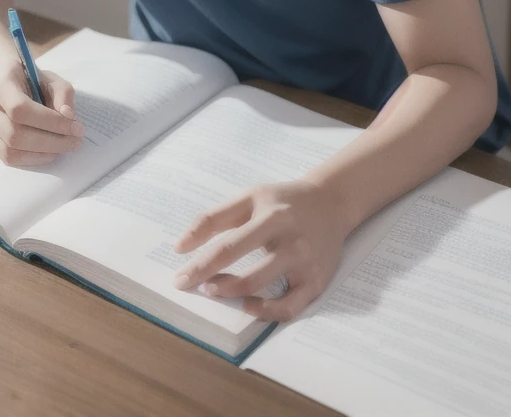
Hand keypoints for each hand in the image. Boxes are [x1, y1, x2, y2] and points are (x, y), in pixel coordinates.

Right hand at [0, 62, 84, 166]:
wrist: (4, 80)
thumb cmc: (30, 79)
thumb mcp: (51, 78)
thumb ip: (63, 93)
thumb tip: (68, 117)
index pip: (20, 108)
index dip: (50, 122)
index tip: (76, 127)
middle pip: (15, 134)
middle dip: (50, 141)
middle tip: (75, 141)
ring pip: (10, 150)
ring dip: (42, 153)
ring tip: (64, 147)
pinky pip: (7, 158)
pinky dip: (32, 159)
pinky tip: (49, 152)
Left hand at [171, 178, 349, 321]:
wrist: (330, 203)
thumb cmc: (282, 201)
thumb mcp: (248, 198)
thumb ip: (213, 218)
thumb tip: (180, 246)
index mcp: (272, 216)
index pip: (230, 246)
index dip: (202, 265)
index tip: (180, 278)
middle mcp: (292, 241)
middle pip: (249, 272)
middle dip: (215, 284)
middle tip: (196, 288)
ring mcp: (305, 263)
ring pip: (267, 289)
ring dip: (235, 294)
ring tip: (215, 291)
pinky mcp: (316, 281)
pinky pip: (290, 308)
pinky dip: (267, 313)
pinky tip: (248, 306)